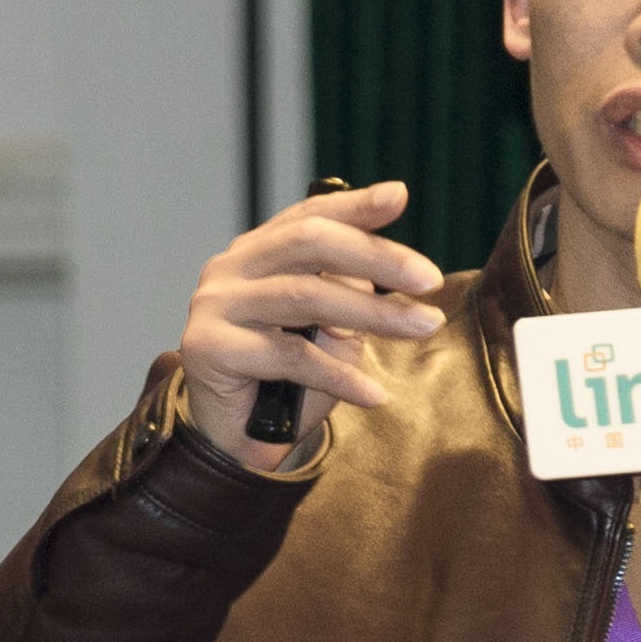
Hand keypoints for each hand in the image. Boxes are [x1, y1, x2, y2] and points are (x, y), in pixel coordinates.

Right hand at [172, 181, 442, 464]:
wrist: (235, 445)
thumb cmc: (286, 386)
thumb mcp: (330, 333)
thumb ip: (347, 295)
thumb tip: (372, 271)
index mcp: (257, 253)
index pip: (308, 217)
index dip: (355, 206)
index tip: (398, 196)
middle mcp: (230, 269)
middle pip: (309, 243)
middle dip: (377, 257)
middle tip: (431, 279)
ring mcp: (215, 306)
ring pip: (305, 296)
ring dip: (374, 314)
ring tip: (423, 327)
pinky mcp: (209, 348)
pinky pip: (289, 356)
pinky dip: (339, 376)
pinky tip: (372, 394)